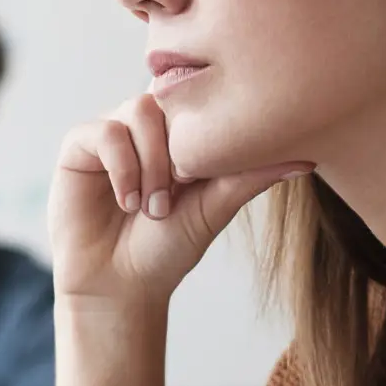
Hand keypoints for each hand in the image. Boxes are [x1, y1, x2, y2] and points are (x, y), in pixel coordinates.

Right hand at [50, 94, 309, 307]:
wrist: (120, 287)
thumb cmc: (167, 250)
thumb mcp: (215, 208)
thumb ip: (251, 176)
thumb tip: (307, 158)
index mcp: (178, 134)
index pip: (199, 98)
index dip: (205, 127)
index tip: (203, 177)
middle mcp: (145, 127)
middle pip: (169, 98)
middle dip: (178, 152)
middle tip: (175, 198)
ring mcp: (111, 134)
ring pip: (138, 111)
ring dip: (151, 164)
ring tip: (152, 207)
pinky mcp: (78, 147)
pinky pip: (104, 132)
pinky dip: (122, 168)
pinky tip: (127, 202)